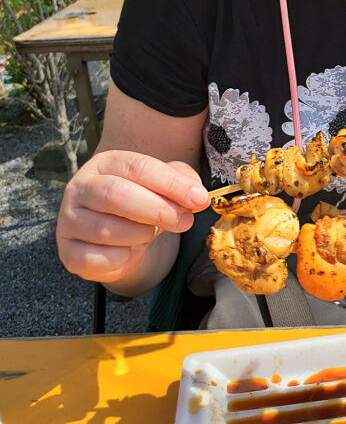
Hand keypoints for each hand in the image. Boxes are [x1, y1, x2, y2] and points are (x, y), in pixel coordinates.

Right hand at [56, 151, 209, 285]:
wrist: (118, 237)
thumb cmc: (142, 203)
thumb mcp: (164, 184)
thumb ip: (182, 182)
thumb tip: (198, 196)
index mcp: (105, 163)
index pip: (137, 167)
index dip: (170, 183)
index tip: (198, 198)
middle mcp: (80, 188)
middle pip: (116, 195)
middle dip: (158, 210)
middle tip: (184, 221)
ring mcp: (69, 220)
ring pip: (107, 229)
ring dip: (141, 235)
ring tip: (150, 233)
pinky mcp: (68, 252)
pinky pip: (97, 259)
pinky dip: (122, 259)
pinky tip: (129, 251)